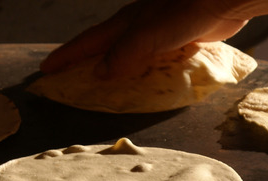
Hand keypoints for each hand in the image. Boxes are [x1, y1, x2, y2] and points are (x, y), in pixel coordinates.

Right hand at [39, 0, 248, 78]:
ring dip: (113, 69)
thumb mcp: (146, 37)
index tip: (45, 70)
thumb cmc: (184, 12)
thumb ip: (123, 55)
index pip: (87, 43)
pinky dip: (142, 71)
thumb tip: (99, 75)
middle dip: (84, 64)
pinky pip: (151, 60)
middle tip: (67, 80)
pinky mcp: (177, 39)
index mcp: (124, 25)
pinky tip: (145, 81)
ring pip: (127, 55)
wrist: (221, 0)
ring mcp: (157, 33)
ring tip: (102, 86)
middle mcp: (136, 27)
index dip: (66, 57)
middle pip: (103, 48)